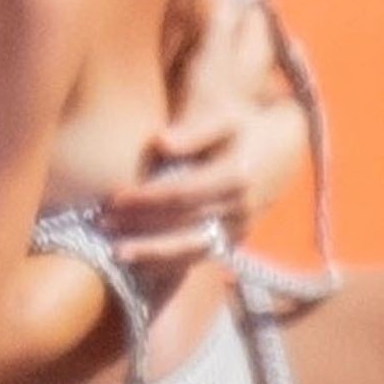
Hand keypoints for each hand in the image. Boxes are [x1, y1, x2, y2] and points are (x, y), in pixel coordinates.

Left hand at [102, 93, 308, 270]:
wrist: (281, 147)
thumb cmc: (242, 125)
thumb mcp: (224, 117)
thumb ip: (194, 130)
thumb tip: (159, 143)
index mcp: (237, 176)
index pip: (182, 194)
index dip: (146, 199)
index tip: (113, 198)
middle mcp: (241, 209)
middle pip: (183, 226)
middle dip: (142, 229)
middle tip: (102, 228)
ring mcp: (239, 229)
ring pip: (193, 251)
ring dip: (154, 256)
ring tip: (116, 255)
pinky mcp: (235, 240)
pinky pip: (201, 258)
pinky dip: (171, 265)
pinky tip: (141, 265)